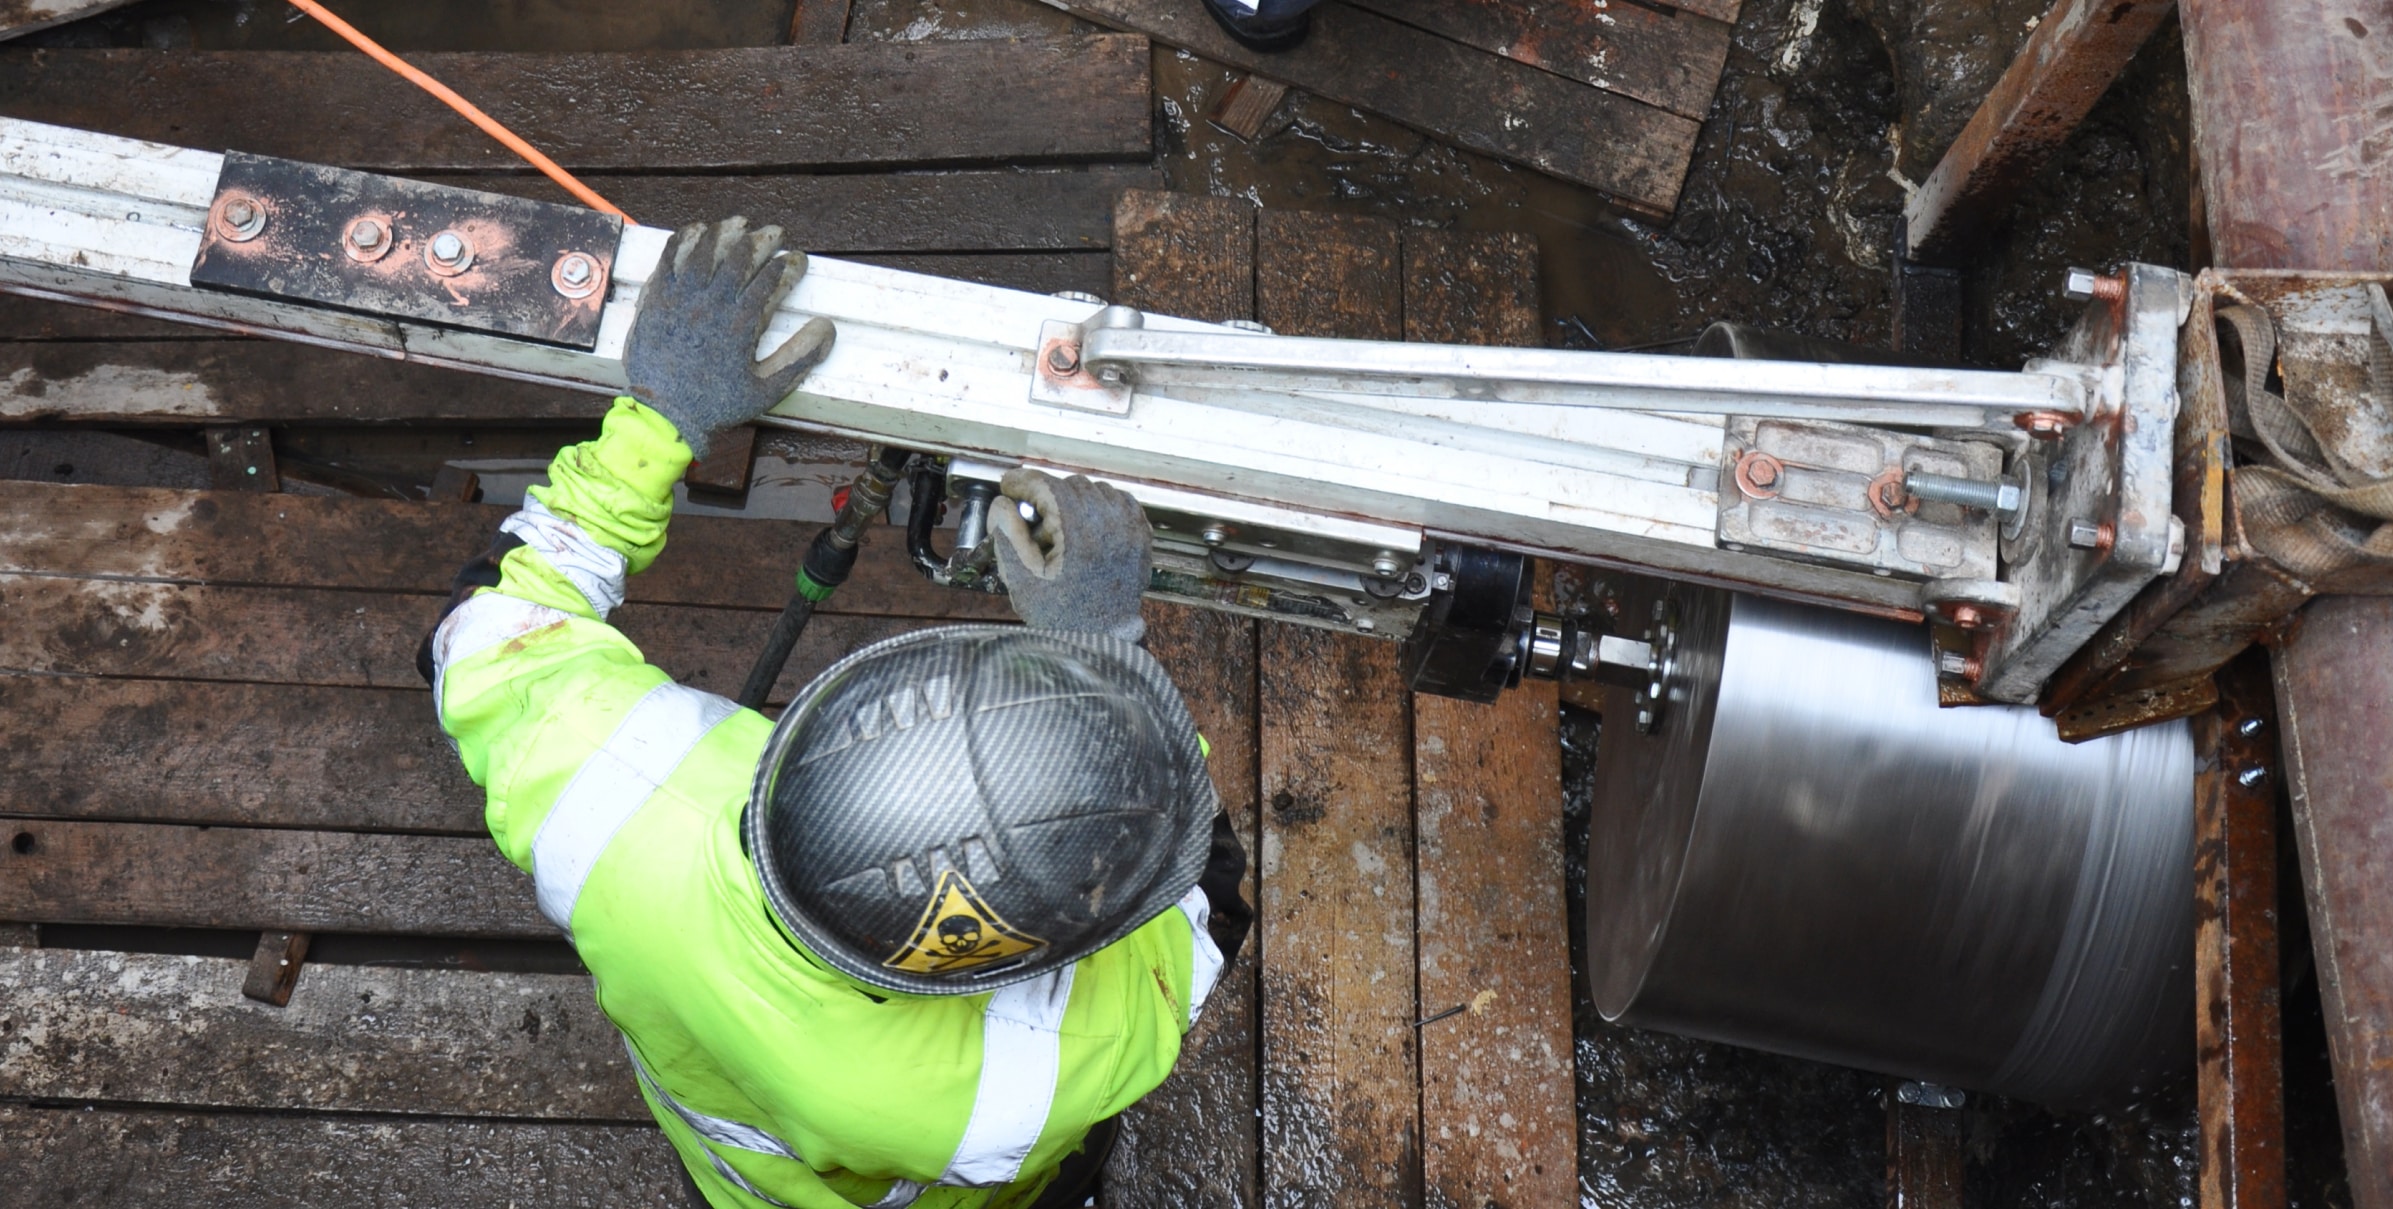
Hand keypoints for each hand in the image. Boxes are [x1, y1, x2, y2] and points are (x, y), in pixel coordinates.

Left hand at [623, 218, 834, 459]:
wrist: (665, 415)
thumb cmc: (717, 405)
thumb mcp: (767, 389)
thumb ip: (799, 357)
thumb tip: (827, 329)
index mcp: (741, 324)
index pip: (769, 281)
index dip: (786, 265)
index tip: (796, 257)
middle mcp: (712, 305)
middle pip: (738, 259)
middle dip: (759, 240)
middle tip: (772, 230)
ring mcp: (682, 300)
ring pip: (704, 253)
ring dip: (723, 233)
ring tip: (736, 222)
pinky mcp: (657, 301)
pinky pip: (669, 260)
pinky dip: (683, 242)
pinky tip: (693, 231)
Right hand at [991, 469, 1153, 643]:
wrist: (1101, 637)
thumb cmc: (1058, 613)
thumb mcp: (1021, 578)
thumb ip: (1007, 535)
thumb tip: (1001, 503)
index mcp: (1079, 533)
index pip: (1047, 487)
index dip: (1022, 481)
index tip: (1008, 485)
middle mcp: (1110, 524)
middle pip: (1070, 485)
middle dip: (1047, 496)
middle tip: (1032, 520)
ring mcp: (1130, 529)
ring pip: (1096, 490)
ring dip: (1073, 500)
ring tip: (1061, 530)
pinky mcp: (1141, 536)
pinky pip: (1119, 501)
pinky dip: (1100, 506)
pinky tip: (1086, 526)